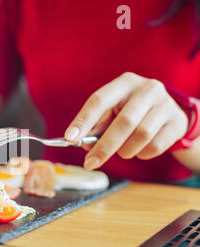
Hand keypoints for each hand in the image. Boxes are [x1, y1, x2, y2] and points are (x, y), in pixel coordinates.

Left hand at [64, 72, 188, 169]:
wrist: (169, 114)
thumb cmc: (131, 112)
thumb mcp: (113, 112)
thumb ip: (97, 126)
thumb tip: (82, 143)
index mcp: (124, 83)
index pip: (99, 100)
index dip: (84, 120)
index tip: (70, 138)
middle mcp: (147, 89)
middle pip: (123, 122)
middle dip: (104, 146)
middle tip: (90, 163)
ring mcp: (166, 104)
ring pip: (141, 135)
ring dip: (125, 150)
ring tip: (121, 152)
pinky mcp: (177, 122)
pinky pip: (156, 145)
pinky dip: (142, 154)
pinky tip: (138, 150)